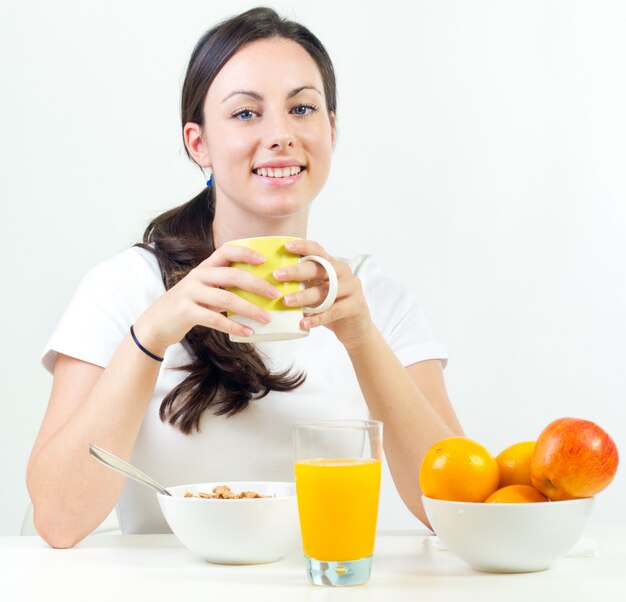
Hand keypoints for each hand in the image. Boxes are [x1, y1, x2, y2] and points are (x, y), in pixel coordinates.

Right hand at [133, 244, 281, 353]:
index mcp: (204, 268)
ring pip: (227, 298)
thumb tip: (259, 292)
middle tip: (275, 294)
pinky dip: (234, 326)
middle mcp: (197, 276)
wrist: (156, 323)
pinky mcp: (186, 312)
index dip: (246, 252)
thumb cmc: (188, 306)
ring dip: (250, 309)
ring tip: (267, 318)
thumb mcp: (205, 291)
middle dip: (257, 284)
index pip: (226, 250)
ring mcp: (190, 293)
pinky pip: (215, 319)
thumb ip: (225, 287)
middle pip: (233, 275)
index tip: (264, 259)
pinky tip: (248, 332)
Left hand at [274, 239, 374, 349]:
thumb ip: (303, 284)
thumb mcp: (316, 292)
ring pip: (326, 291)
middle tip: (277, 275)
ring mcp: (352, 288)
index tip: (286, 246)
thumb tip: (270, 281)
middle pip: (320, 268)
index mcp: (333, 265)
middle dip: (297, 271)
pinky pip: (334, 311)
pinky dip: (317, 318)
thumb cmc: (330, 307)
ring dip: (304, 296)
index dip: (303, 247)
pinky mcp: (356, 305)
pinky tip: (303, 322)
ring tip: (286, 302)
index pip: (318, 251)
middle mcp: (343, 272)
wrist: (355, 329)